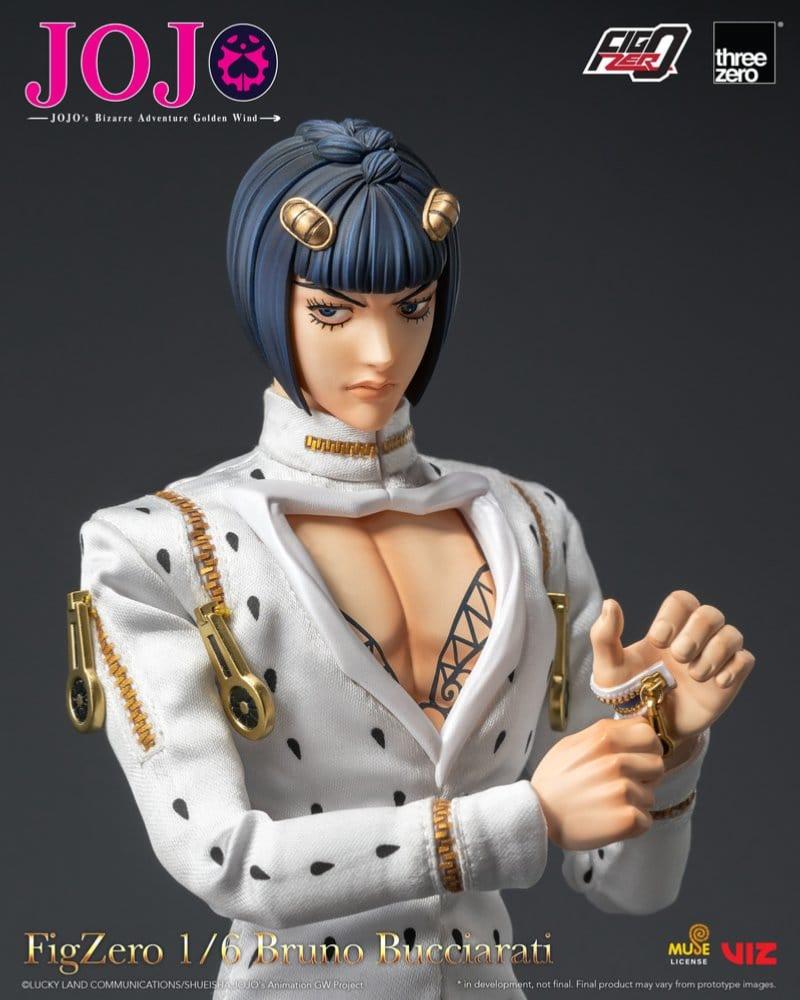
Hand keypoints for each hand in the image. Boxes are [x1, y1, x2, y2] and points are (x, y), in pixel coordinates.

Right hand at [531, 716, 663, 849]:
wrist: (536, 814)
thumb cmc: (554, 779)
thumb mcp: (572, 743)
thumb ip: (603, 735)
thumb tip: (631, 729)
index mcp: (604, 737)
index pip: (649, 733)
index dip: (647, 746)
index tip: (638, 756)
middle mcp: (617, 760)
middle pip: (657, 764)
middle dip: (645, 776)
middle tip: (624, 784)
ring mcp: (623, 789)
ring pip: (651, 795)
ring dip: (635, 802)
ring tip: (609, 804)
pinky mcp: (627, 818)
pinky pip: (646, 820)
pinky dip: (632, 824)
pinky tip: (611, 820)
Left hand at [590, 591, 754, 744]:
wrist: (650, 728)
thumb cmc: (629, 695)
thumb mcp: (609, 669)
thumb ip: (604, 636)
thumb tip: (610, 603)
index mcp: (667, 629)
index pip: (682, 601)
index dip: (673, 616)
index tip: (658, 640)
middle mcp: (694, 638)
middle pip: (710, 613)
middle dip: (695, 633)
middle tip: (679, 656)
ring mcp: (713, 658)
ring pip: (731, 634)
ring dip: (714, 652)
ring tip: (695, 675)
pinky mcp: (729, 679)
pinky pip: (745, 660)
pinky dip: (734, 668)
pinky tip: (717, 683)